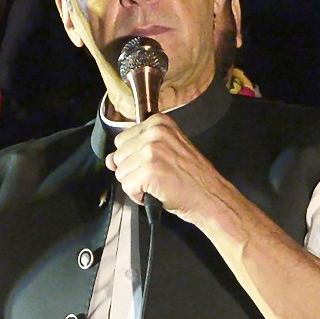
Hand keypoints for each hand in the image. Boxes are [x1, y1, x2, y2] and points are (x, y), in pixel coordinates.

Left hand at [105, 114, 230, 223]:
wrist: (210, 196)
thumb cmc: (191, 177)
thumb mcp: (166, 151)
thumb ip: (136, 150)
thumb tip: (109, 160)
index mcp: (159, 123)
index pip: (122, 140)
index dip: (134, 158)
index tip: (155, 164)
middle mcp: (154, 132)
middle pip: (119, 156)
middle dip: (133, 171)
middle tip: (157, 176)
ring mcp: (152, 151)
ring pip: (120, 173)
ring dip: (136, 185)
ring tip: (158, 184)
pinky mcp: (149, 171)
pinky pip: (127, 187)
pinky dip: (138, 196)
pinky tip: (156, 193)